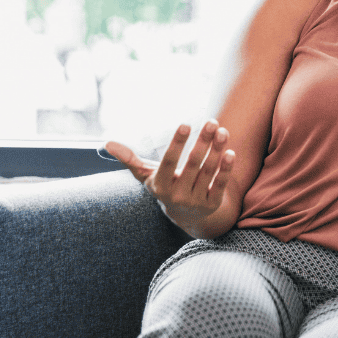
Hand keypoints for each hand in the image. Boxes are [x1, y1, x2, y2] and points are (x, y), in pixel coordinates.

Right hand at [104, 120, 235, 233]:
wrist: (186, 216)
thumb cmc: (165, 186)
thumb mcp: (147, 176)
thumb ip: (130, 160)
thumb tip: (107, 143)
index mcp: (160, 185)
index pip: (169, 162)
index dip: (177, 143)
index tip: (185, 124)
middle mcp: (177, 195)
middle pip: (192, 164)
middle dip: (203, 142)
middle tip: (211, 121)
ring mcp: (195, 201)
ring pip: (208, 172)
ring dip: (216, 150)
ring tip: (222, 131)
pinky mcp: (212, 204)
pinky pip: (220, 185)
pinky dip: (226, 169)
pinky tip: (230, 152)